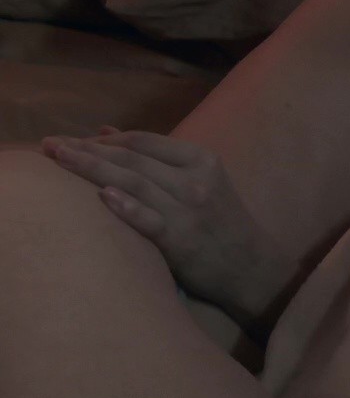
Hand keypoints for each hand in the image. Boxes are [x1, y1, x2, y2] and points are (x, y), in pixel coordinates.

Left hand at [40, 127, 292, 332]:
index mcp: (201, 159)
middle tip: (51, 146)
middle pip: (133, 158)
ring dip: (93, 170)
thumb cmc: (219, 220)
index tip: (73, 140)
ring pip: (134, 183)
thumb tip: (105, 132)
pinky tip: (103, 196)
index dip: (105, 139)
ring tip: (60, 161)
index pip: (144, 140)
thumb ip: (155, 157)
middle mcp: (195, 180)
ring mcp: (189, 209)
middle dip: (87, 150)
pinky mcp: (182, 239)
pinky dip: (127, 207)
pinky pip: (150, 219)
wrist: (250, 265)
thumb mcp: (199, 179)